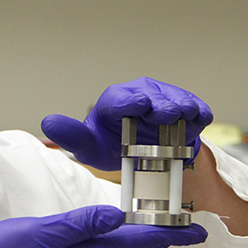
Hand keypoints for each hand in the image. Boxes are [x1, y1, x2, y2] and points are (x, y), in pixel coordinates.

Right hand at [0, 205, 206, 247]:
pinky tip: (119, 228)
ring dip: (143, 235)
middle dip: (162, 234)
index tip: (197, 230)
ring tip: (163, 223)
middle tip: (189, 225)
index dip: (168, 234)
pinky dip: (119, 236)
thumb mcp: (41, 234)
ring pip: (119, 247)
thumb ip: (79, 224)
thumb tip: (116, 214)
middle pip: (133, 246)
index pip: (137, 242)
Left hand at [41, 77, 212, 170]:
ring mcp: (165, 96)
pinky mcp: (186, 104)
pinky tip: (199, 119)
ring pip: (176, 98)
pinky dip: (199, 113)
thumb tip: (48, 122)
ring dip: (182, 107)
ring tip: (185, 117)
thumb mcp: (90, 147)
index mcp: (114, 101)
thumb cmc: (114, 146)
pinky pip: (196, 106)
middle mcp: (140, 93)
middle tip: (166, 115)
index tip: (141, 105)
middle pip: (151, 95)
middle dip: (159, 104)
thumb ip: (71, 136)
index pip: (121, 98)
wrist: (145, 154)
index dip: (131, 101)